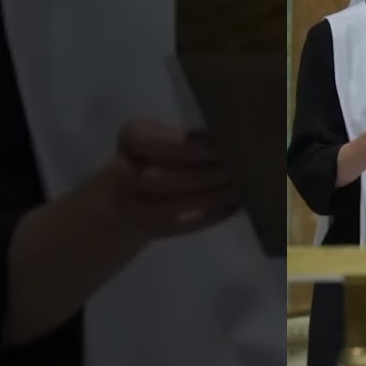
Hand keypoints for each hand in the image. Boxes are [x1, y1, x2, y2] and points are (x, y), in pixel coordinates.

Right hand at [84, 118, 240, 241]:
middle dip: (205, 173)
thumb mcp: (159, 137)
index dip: (178, 144)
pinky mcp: (152, 229)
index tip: (213, 145)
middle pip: (163, 176)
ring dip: (214, 196)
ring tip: (242, 186)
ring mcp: (135, 206)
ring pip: (174, 203)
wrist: (123, 201)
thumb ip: (186, 136)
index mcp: (131, 140)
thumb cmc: (156, 158)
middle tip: (240, 167)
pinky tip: (233, 206)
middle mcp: (125, 173)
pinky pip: (183, 225)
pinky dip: (211, 215)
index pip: (145, 139)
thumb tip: (231, 137)